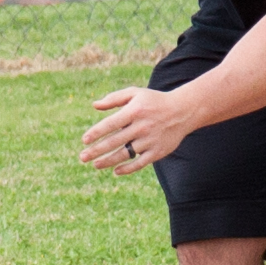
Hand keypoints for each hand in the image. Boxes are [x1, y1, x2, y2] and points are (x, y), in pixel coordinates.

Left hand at [79, 86, 194, 175]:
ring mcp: (150, 140)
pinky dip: (127, 168)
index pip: (111, 124)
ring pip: (125, 154)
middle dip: (96, 151)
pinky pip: (140, 163)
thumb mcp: (135, 93)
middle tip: (82, 157)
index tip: (84, 140)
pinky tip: (116, 170)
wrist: (183, 111)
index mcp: (134, 111)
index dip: (96, 132)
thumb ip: (114, 98)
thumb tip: (94, 105)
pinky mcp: (158, 151)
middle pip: (115, 141)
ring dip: (108, 161)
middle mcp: (141, 126)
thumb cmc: (154, 101)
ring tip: (95, 165)